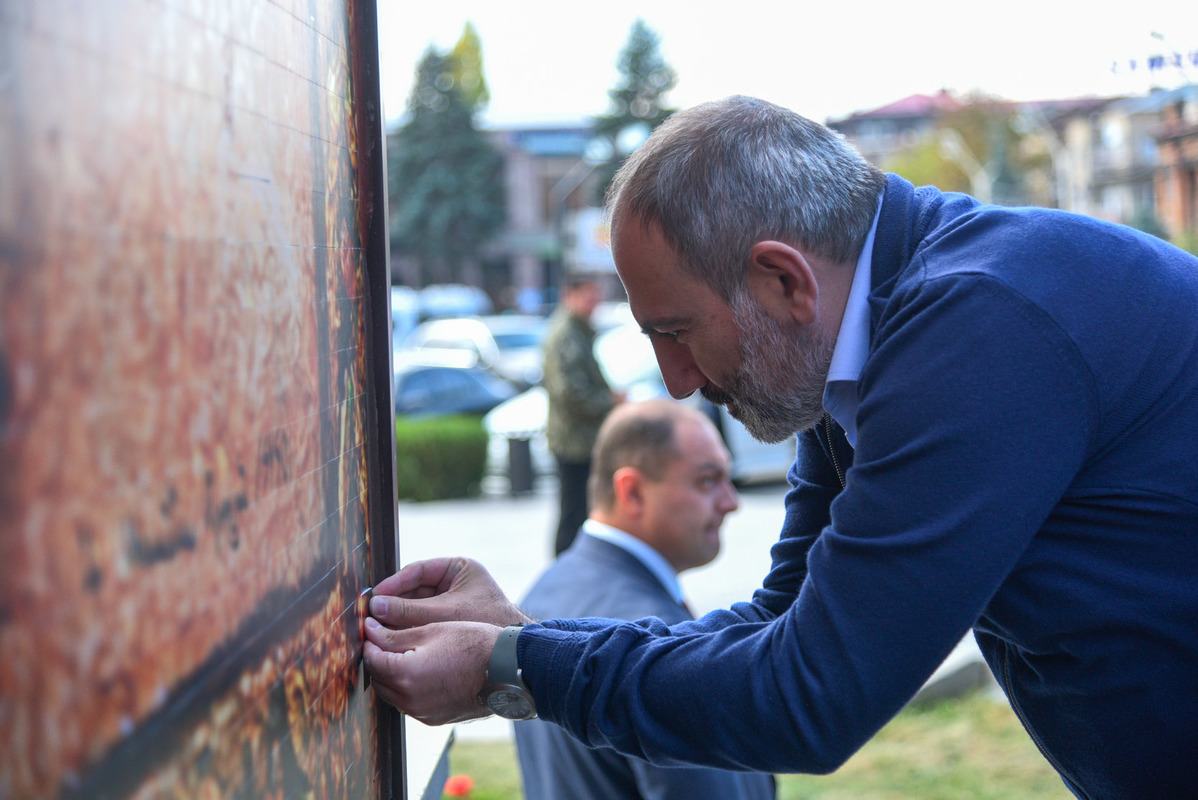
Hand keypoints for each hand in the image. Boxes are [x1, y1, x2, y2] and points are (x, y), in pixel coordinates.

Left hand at [363, 619, 500, 724]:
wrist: (506, 670)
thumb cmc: (473, 644)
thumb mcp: (431, 630)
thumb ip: (394, 635)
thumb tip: (369, 632)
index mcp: (406, 674)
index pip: (372, 659)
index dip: (370, 641)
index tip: (373, 628)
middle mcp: (409, 700)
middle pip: (378, 679)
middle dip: (378, 659)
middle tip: (385, 639)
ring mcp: (421, 713)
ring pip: (391, 694)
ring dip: (391, 675)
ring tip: (404, 653)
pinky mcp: (432, 719)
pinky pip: (408, 704)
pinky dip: (407, 688)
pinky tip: (420, 671)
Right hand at [369, 557, 531, 629]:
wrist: (513, 651)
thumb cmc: (486, 623)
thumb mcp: (445, 613)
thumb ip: (410, 610)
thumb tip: (375, 607)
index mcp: (458, 569)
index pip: (418, 571)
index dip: (394, 584)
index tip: (374, 597)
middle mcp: (453, 583)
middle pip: (413, 591)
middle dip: (392, 603)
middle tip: (369, 614)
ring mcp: (451, 603)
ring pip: (415, 608)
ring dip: (397, 618)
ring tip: (375, 628)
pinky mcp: (449, 623)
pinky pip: (423, 623)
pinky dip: (408, 630)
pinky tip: (391, 638)